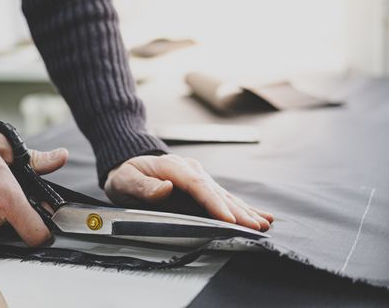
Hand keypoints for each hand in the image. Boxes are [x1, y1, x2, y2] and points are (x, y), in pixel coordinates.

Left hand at [104, 154, 273, 230]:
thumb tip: (166, 188)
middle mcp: (190, 170)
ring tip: (263, 222)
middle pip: (216, 191)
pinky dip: (240, 206)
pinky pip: (222, 196)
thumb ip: (144, 186)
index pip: (197, 186)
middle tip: (255, 226)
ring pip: (224, 194)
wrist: (126, 162)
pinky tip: (258, 213)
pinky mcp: (200, 185)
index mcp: (173, 168)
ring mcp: (197, 176)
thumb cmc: (125, 174)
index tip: (228, 219)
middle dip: (237, 210)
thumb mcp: (125, 179)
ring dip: (244, 209)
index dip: (214, 203)